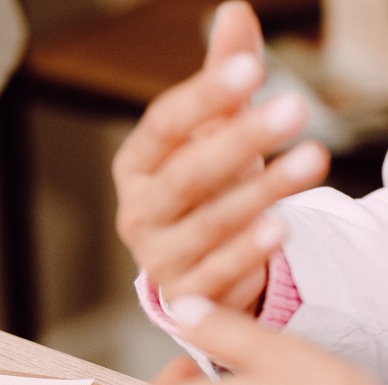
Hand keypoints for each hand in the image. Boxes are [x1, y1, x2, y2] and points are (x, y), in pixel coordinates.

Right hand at [112, 1, 329, 312]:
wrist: (195, 262)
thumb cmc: (204, 189)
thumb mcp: (211, 135)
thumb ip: (222, 83)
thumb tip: (234, 12)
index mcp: (135, 167)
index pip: (162, 127)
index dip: (204, 97)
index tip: (251, 69)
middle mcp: (137, 213)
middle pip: (185, 176)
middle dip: (240, 142)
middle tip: (295, 106)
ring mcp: (157, 257)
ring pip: (206, 225)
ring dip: (259, 193)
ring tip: (311, 160)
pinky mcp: (185, 294)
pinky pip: (215, 274)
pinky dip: (247, 253)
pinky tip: (280, 228)